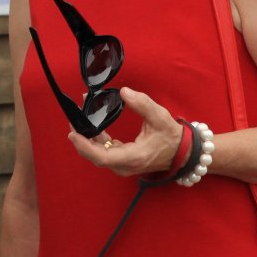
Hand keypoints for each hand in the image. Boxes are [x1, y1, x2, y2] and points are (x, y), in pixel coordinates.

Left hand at [65, 87, 184, 177]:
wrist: (183, 152)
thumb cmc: (171, 136)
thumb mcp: (159, 116)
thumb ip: (142, 103)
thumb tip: (123, 92)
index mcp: (134, 157)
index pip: (103, 157)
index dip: (85, 147)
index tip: (73, 134)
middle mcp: (126, 165)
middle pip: (96, 156)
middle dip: (81, 138)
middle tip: (74, 119)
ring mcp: (123, 165)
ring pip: (98, 154)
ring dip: (87, 138)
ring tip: (80, 119)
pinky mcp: (123, 160)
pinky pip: (104, 152)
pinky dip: (96, 140)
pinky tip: (92, 126)